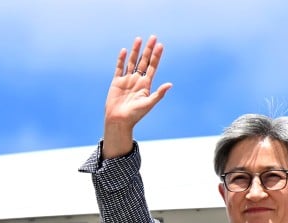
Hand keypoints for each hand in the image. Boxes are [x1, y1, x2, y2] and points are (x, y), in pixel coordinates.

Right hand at [102, 35, 172, 157]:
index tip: (160, 45)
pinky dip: (121, 59)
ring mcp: (127, 80)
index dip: (157, 56)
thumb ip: (159, 93)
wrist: (119, 120)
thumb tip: (170, 84)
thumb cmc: (135, 115)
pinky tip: (124, 51)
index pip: (153, 67)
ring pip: (132, 62)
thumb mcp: (149, 104)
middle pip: (144, 61)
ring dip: (135, 51)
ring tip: (139, 39)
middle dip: (148, 50)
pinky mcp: (117, 82)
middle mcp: (137, 80)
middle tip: (153, 37)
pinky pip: (119, 68)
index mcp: (146, 85)